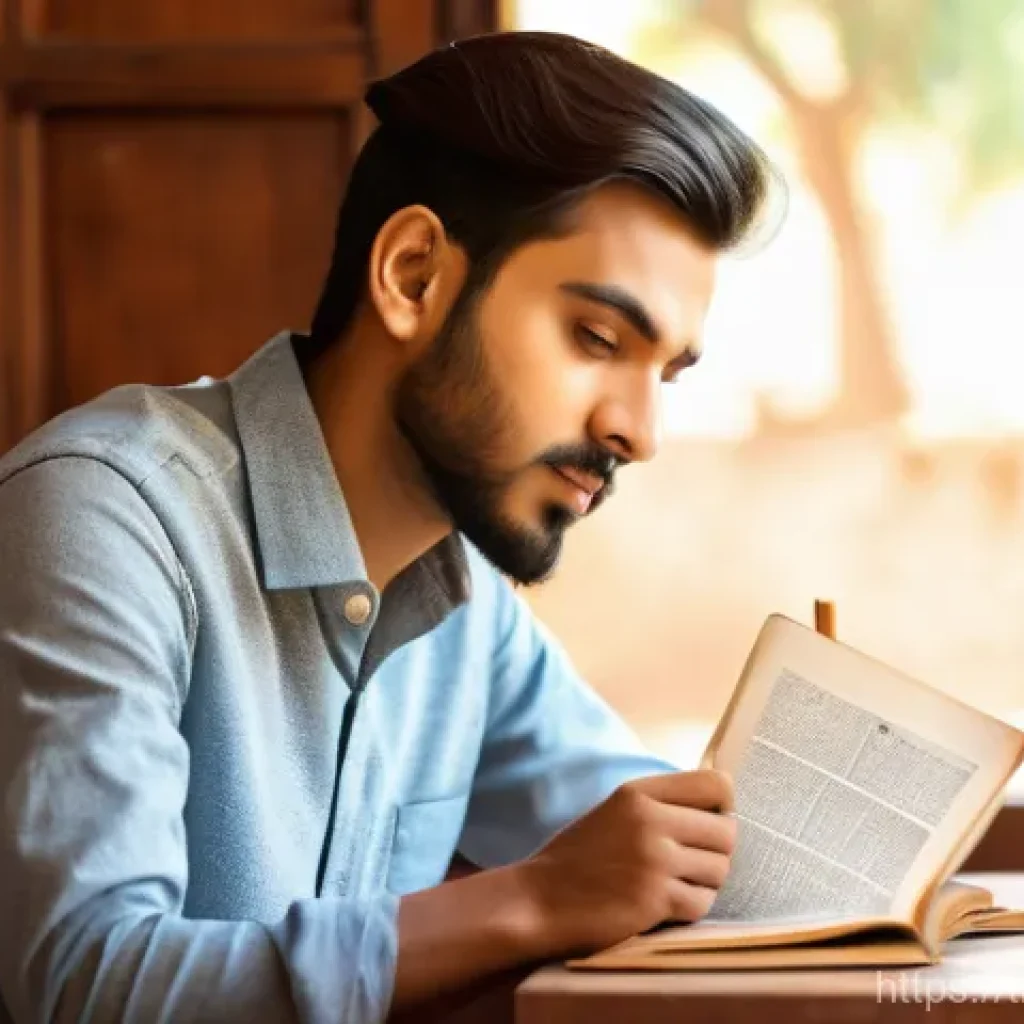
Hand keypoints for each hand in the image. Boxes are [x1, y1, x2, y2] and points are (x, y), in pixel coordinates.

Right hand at [516, 770, 735, 955]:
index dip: (723, 807)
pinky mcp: (655, 899)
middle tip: (692, 864)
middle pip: (726, 831)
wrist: (538, 901)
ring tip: (676, 886)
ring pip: (720, 869)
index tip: (708, 824)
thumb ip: (658, 806)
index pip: (715, 784)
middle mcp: (649, 820)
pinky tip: (665, 907)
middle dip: (716, 852)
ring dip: (705, 882)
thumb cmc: (577, 859)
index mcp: (637, 793)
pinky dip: (690, 909)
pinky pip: (703, 902)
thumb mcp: (613, 814)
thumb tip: (720, 807)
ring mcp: (654, 860)